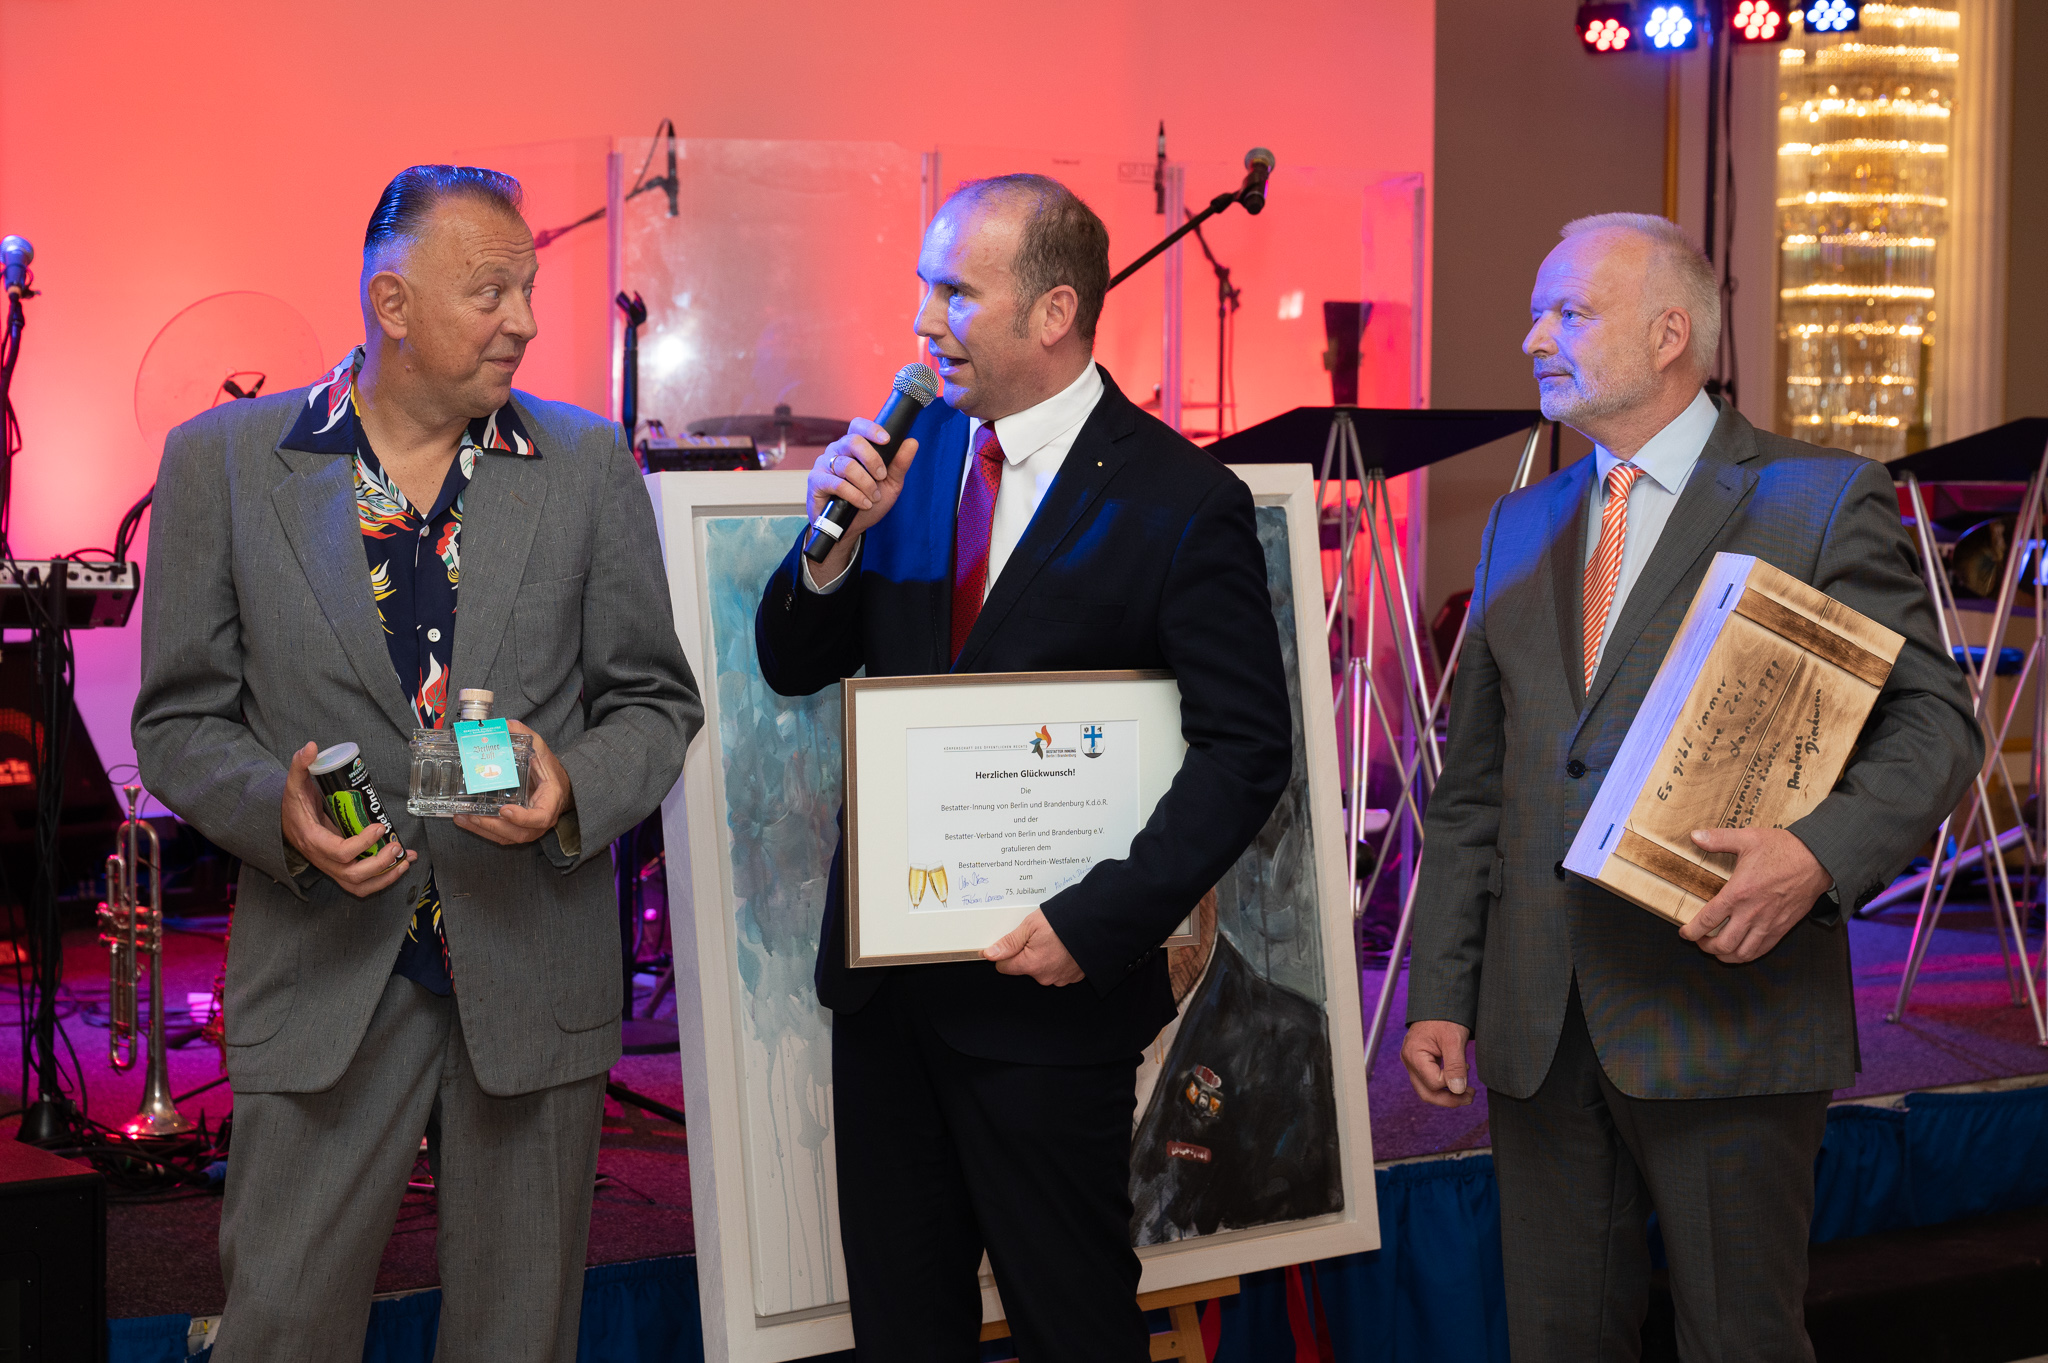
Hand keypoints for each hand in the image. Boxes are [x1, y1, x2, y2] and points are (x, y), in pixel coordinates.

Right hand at [282, 741, 415, 897]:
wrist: (286, 824)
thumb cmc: (294, 806)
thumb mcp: (294, 785)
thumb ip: (300, 766)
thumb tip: (311, 747)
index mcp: (313, 840)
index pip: (339, 852)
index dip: (361, 844)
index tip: (379, 827)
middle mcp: (323, 860)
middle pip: (352, 874)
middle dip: (379, 863)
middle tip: (396, 846)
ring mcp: (332, 869)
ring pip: (359, 885)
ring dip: (386, 876)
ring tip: (406, 860)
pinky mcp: (341, 871)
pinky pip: (362, 885)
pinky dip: (384, 879)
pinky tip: (402, 865)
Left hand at [454, 720, 575, 845]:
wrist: (559, 788)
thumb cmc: (550, 772)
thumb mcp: (542, 751)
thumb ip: (526, 737)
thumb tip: (507, 724)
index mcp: (550, 802)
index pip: (540, 817)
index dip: (522, 818)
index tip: (505, 810)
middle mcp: (540, 821)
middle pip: (519, 833)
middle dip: (493, 826)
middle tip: (474, 815)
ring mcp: (530, 828)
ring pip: (507, 837)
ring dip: (483, 830)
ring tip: (462, 818)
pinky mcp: (517, 829)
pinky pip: (501, 836)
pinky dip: (482, 831)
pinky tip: (466, 821)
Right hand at [804, 420, 919, 582]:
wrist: (849, 528)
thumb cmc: (868, 502)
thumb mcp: (890, 484)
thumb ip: (900, 464)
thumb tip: (912, 442)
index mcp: (853, 447)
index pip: (859, 426)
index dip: (872, 429)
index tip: (887, 440)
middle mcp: (837, 451)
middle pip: (853, 441)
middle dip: (872, 460)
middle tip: (881, 476)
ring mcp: (824, 464)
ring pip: (847, 465)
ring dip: (865, 484)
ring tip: (873, 497)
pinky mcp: (816, 481)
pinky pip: (837, 483)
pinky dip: (854, 495)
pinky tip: (863, 503)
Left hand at [982, 910, 1084, 986]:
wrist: (1096, 923)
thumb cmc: (1066, 922)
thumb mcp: (1031, 925)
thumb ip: (1009, 942)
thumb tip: (990, 953)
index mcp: (1031, 964)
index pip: (1004, 967)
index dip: (1006, 953)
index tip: (1012, 943)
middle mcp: (1045, 976)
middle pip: (1024, 968)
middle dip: (1027, 953)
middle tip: (1039, 936)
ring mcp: (1060, 978)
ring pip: (1042, 969)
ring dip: (1045, 957)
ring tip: (1054, 940)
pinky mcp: (1073, 977)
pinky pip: (1058, 970)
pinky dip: (1059, 960)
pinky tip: (1064, 947)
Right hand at [1401, 1020, 1474, 1107]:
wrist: (1439, 1002)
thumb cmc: (1445, 1017)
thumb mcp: (1454, 1040)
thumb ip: (1456, 1066)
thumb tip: (1458, 1090)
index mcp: (1414, 1055)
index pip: (1433, 1082)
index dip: (1452, 1083)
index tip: (1468, 1074)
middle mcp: (1409, 1061)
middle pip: (1426, 1093)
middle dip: (1449, 1099)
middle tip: (1470, 1097)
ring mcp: (1412, 1063)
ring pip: (1427, 1090)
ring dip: (1447, 1094)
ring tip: (1467, 1092)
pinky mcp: (1418, 1062)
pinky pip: (1428, 1081)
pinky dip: (1444, 1084)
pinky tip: (1458, 1077)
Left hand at [1678, 826, 1833, 963]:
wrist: (1818, 860)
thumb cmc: (1783, 848)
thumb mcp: (1747, 838)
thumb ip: (1718, 839)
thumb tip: (1695, 835)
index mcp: (1738, 893)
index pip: (1708, 920)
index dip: (1692, 931)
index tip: (1684, 932)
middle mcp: (1751, 913)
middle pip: (1722, 944)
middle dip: (1705, 947)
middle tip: (1699, 941)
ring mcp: (1768, 923)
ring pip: (1742, 953)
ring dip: (1725, 955)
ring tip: (1717, 949)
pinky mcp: (1782, 927)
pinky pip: (1762, 950)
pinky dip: (1747, 955)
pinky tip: (1740, 950)